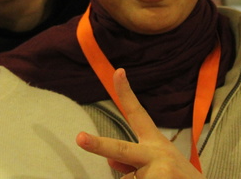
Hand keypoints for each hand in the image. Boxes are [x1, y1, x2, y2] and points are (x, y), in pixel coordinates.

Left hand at [76, 68, 204, 178]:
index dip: (126, 93)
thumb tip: (110, 161)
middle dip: (99, 145)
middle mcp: (156, 153)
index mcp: (155, 143)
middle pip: (121, 149)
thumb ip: (132, 161)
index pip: (138, 115)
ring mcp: (160, 171)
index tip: (118, 72)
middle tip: (80, 138)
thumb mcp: (159, 165)